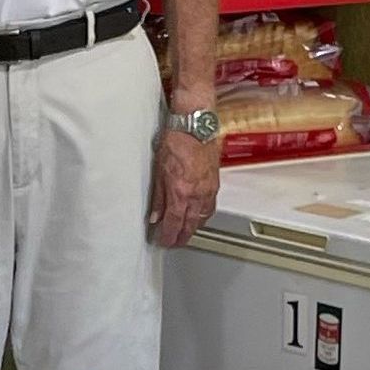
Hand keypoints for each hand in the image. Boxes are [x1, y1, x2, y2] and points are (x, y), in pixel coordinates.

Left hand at [149, 127, 219, 247]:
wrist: (195, 127)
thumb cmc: (176, 141)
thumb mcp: (159, 170)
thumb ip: (158, 197)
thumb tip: (155, 215)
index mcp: (181, 192)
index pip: (174, 223)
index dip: (169, 236)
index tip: (164, 242)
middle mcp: (197, 194)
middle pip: (190, 224)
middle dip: (182, 236)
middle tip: (175, 242)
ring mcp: (208, 189)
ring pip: (202, 217)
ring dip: (193, 228)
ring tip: (185, 233)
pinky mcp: (214, 183)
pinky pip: (210, 206)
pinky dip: (203, 215)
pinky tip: (199, 216)